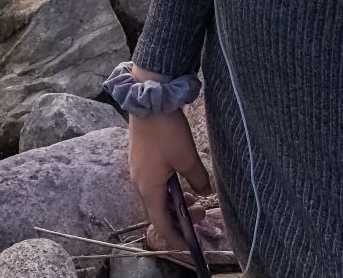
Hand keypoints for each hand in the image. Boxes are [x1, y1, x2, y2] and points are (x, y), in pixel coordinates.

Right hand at [128, 109, 211, 261]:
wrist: (149, 98)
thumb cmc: (167, 130)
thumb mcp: (187, 156)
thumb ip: (198, 179)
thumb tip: (205, 194)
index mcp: (148, 188)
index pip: (160, 223)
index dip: (175, 236)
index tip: (189, 244)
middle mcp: (139, 183)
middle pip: (157, 211)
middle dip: (178, 218)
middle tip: (200, 214)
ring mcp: (137, 170)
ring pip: (155, 197)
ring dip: (174, 202)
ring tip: (194, 198)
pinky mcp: (139, 159)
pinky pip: (153, 184)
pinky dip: (167, 190)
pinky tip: (180, 181)